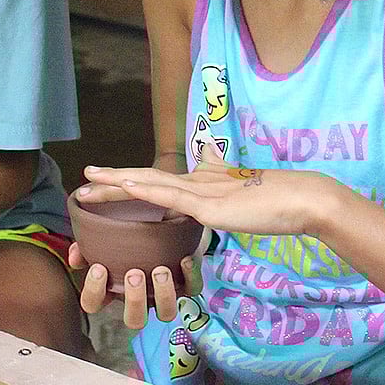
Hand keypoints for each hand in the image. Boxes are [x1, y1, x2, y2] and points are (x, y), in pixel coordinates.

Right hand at [70, 239, 201, 329]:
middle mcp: (137, 297)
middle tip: (134, 274)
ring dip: (164, 295)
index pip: (94, 304)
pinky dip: (190, 277)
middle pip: (134, 320)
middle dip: (135, 300)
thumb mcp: (101, 235)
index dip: (94, 292)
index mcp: (111, 288)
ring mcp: (162, 294)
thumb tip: (76, 257)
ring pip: (166, 313)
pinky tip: (184, 259)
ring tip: (161, 270)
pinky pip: (192, 289)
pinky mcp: (185, 283)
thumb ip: (85, 245)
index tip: (99, 268)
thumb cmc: (124, 234)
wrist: (155, 217)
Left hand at [81, 147, 324, 238]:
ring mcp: (202, 193)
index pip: (157, 182)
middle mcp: (196, 183)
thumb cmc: (275, 203)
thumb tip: (202, 183)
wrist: (301, 199)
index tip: (103, 181)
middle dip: (113, 180)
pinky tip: (127, 187)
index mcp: (201, 183)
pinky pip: (172, 199)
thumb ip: (218, 192)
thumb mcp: (239, 199)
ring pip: (151, 185)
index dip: (129, 180)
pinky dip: (146, 191)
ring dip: (119, 183)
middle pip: (146, 180)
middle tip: (83, 178)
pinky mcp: (210, 207)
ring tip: (91, 181)